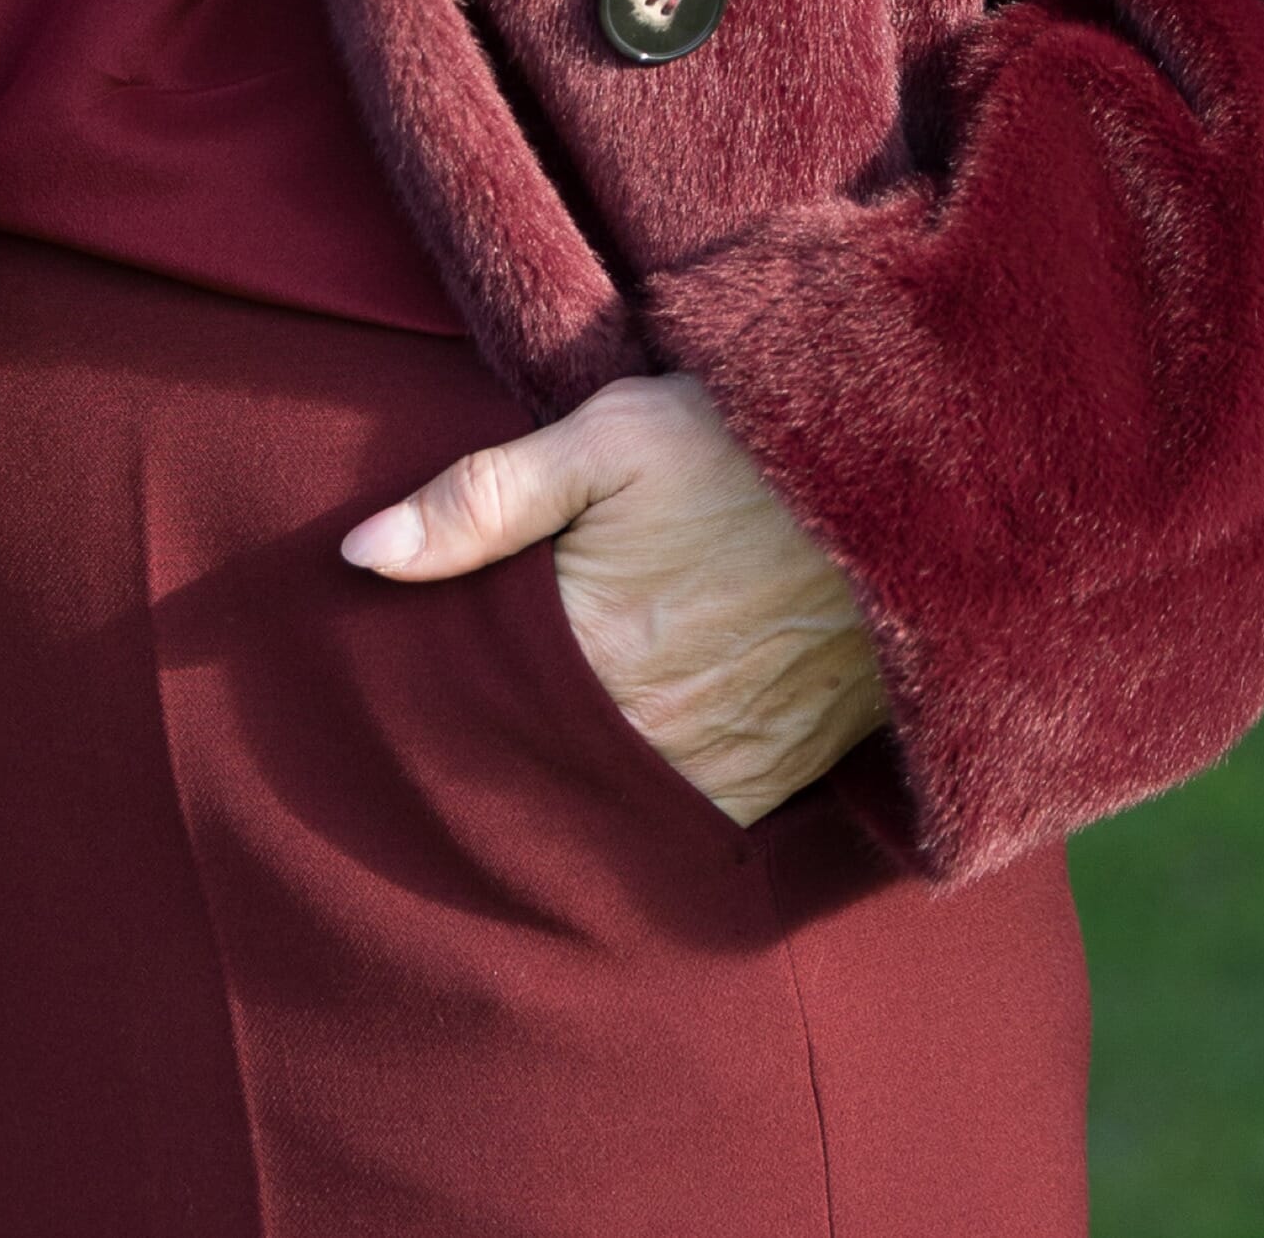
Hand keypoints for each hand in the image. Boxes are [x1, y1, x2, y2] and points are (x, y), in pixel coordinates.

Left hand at [340, 372, 887, 825]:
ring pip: (624, 810)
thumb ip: (479, 501)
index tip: (420, 698)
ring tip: (571, 739)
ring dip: (592, 785)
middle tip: (499, 718)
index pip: (485, 720)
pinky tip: (645, 758)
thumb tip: (360, 554)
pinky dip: (669, 802)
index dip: (451, 709)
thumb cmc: (740, 445)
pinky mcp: (790, 775)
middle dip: (517, 754)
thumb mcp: (606, 440)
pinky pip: (705, 823)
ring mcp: (731, 766)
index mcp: (597, 653)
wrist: (904, 472)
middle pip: (550, 775)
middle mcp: (660, 733)